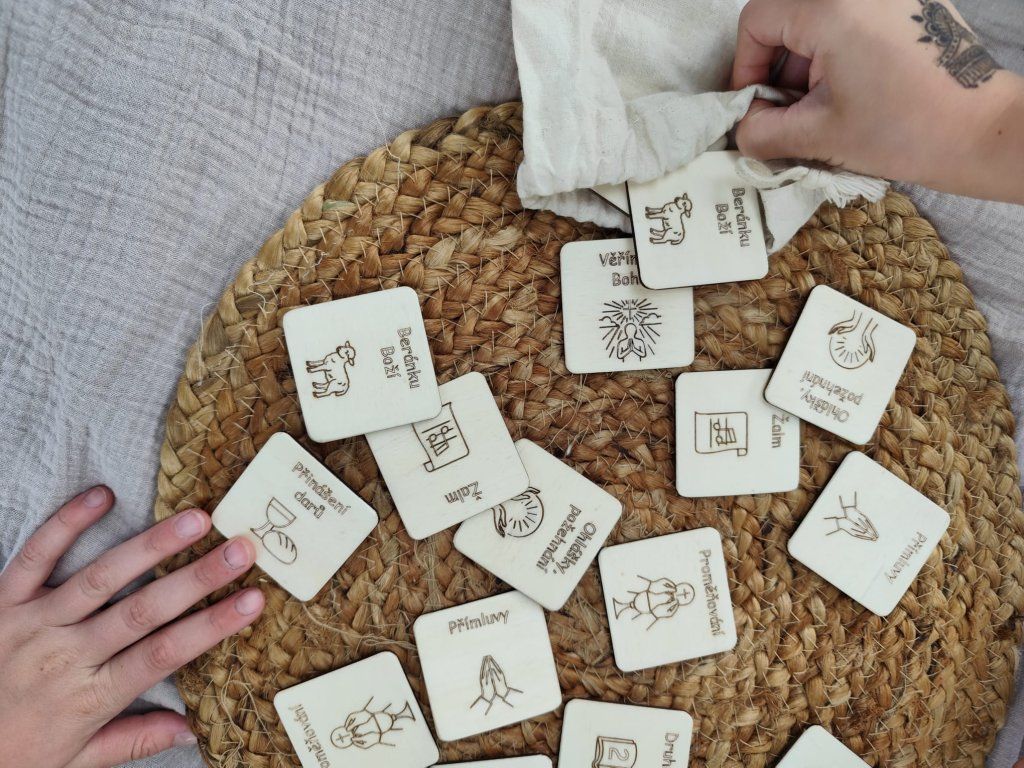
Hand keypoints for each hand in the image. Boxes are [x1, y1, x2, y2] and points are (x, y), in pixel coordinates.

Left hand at [0, 486, 264, 767]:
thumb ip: (134, 741)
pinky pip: (35, 556)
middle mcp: (65, 656)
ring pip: (100, 578)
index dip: (211, 627)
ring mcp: (33, 624)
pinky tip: (103, 496)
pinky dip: (66, 523)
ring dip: (151, 546)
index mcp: (89, 696)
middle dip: (197, 578)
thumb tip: (192, 730)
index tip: (254, 601)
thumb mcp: (75, 762)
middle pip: (142, 612)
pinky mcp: (2, 600)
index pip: (163, 656)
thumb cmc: (13, 755)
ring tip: (196, 518)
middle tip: (241, 547)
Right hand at [732, 0, 1023, 202]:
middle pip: (788, 17)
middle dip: (778, 68)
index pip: (758, 20)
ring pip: (819, 19)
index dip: (746, 66)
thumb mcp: (818, 135)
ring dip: (807, 64)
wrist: (980, 130)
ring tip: (823, 109)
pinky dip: (838, 53)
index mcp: (831, 8)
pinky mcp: (909, 5)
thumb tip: (741, 127)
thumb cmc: (903, 131)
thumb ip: (762, 131)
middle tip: (788, 114)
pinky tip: (852, 93)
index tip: (754, 105)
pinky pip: (852, 18)